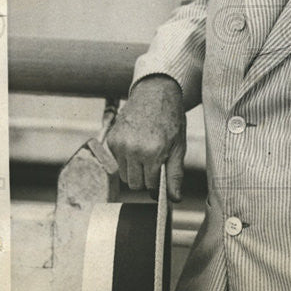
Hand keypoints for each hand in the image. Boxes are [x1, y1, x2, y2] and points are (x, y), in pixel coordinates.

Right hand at [106, 74, 185, 201]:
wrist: (155, 93)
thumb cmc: (170, 119)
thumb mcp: (179, 146)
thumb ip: (175, 174)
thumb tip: (174, 198)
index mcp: (152, 152)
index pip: (149, 185)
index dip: (156, 184)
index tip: (160, 179)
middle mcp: (133, 149)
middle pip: (134, 183)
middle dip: (144, 179)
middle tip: (154, 164)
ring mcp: (119, 144)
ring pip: (123, 174)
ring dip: (134, 170)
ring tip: (146, 153)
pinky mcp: (111, 139)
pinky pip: (116, 161)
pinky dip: (125, 158)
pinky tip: (136, 144)